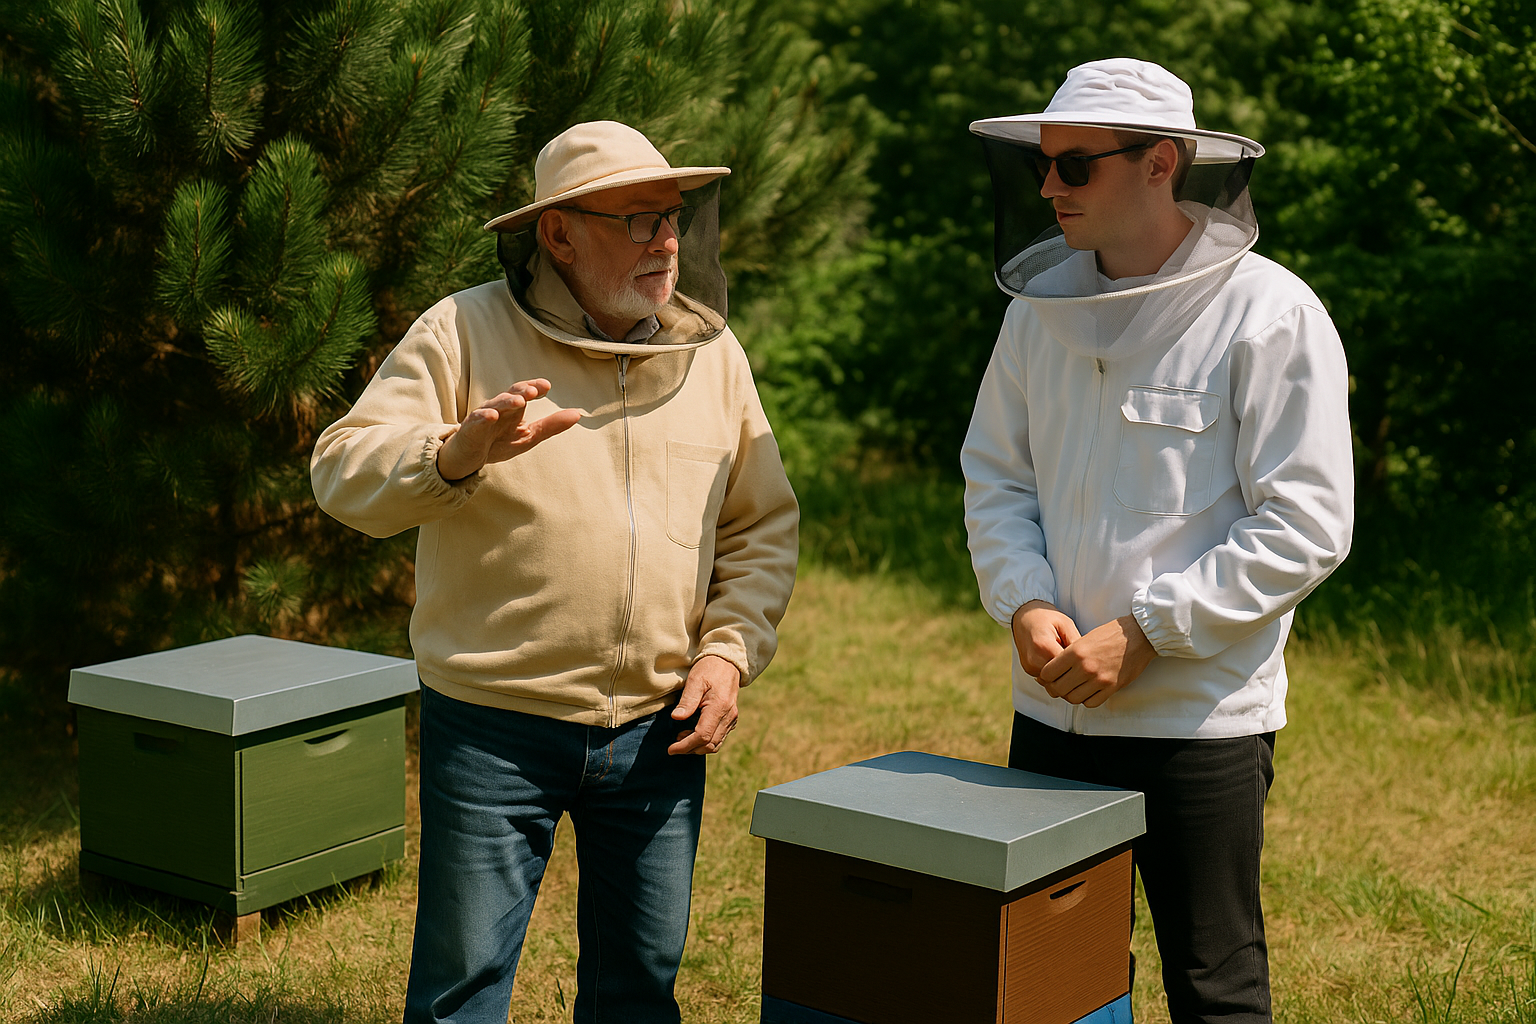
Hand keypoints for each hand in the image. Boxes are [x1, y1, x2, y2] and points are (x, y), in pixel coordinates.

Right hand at [436, 379, 581, 481]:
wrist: (468, 459)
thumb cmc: (497, 443)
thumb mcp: (528, 436)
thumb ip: (551, 425)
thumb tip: (578, 414)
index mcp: (513, 409)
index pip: (523, 392)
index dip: (534, 387)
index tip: (547, 385)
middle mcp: (498, 408)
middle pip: (510, 395)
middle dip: (522, 391)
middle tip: (534, 390)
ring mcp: (482, 417)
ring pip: (495, 404)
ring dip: (507, 401)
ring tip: (519, 401)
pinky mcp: (470, 429)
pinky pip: (477, 421)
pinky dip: (484, 416)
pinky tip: (492, 416)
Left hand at [668, 655, 739, 754]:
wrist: (727, 662)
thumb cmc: (709, 669)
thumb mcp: (695, 680)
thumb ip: (687, 700)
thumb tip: (677, 718)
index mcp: (719, 707)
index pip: (702, 736)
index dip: (685, 745)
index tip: (671, 749)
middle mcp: (729, 716)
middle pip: (709, 744)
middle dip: (690, 749)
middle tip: (674, 745)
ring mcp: (732, 719)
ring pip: (715, 744)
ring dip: (698, 747)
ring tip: (681, 738)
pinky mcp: (731, 719)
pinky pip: (719, 738)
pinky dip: (705, 742)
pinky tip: (692, 733)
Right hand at [1011, 600, 1081, 677]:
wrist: (1024, 617)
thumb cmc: (1046, 618)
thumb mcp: (1065, 624)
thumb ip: (1076, 641)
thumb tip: (1088, 659)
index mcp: (1043, 646)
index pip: (1067, 666)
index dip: (1079, 664)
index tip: (1087, 658)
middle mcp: (1033, 659)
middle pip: (1060, 676)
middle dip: (1072, 671)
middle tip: (1080, 661)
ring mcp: (1029, 667)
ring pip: (1053, 680)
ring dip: (1063, 674)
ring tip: (1069, 660)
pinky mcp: (1028, 670)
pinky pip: (1047, 678)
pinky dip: (1055, 673)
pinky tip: (1060, 662)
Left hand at [1038, 614, 1156, 707]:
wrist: (1139, 635)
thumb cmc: (1110, 634)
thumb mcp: (1084, 639)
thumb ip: (1068, 656)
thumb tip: (1053, 672)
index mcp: (1075, 652)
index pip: (1048, 673)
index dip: (1045, 677)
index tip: (1048, 676)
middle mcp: (1085, 667)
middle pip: (1058, 689)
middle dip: (1055, 688)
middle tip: (1059, 685)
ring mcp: (1099, 679)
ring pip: (1073, 699)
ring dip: (1071, 695)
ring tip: (1074, 688)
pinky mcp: (1112, 687)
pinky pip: (1091, 703)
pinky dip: (1086, 700)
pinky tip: (1088, 691)